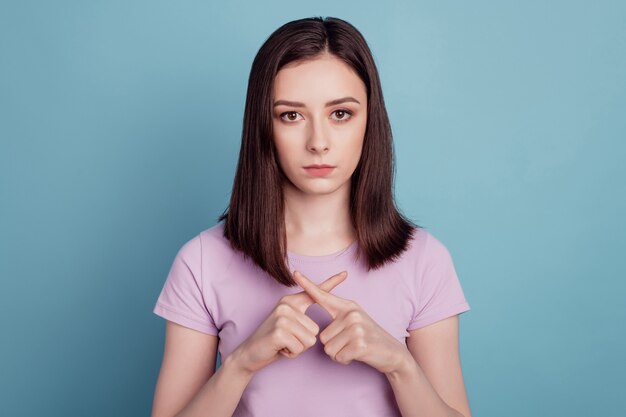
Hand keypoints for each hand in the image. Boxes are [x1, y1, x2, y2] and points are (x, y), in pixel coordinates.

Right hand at [232, 271, 348, 374]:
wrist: (250, 353)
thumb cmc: (274, 341)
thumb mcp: (289, 324)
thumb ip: (302, 318)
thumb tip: (319, 316)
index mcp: (291, 301)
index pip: (314, 292)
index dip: (331, 283)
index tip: (345, 273)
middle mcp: (286, 305)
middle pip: (315, 330)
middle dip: (303, 342)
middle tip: (286, 340)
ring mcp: (282, 317)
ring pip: (309, 340)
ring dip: (298, 348)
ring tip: (283, 343)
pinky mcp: (279, 330)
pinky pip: (300, 348)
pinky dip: (291, 354)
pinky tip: (279, 348)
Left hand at [292, 270, 407, 374]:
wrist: (392, 352)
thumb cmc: (369, 338)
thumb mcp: (355, 322)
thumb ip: (338, 318)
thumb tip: (320, 328)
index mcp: (348, 306)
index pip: (323, 295)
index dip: (308, 285)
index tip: (295, 273)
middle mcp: (351, 313)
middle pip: (322, 336)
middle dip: (334, 346)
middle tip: (350, 343)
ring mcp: (356, 327)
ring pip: (328, 348)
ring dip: (339, 354)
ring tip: (354, 348)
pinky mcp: (359, 343)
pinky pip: (338, 356)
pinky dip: (345, 360)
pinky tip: (357, 354)